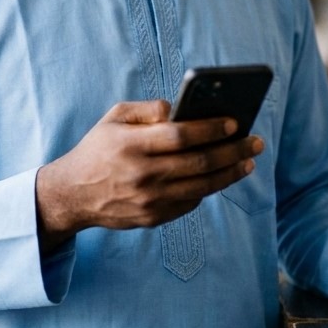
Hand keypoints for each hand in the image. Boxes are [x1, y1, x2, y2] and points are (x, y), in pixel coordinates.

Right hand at [35, 99, 263, 250]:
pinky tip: (221, 176)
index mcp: (131, 145)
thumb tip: (179, 109)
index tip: (235, 122)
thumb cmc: (98, 149)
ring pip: (201, 187)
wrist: (73, 194)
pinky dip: (209, 189)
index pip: (180, 135)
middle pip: (199, 162)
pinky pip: (190, 203)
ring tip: (247, 161)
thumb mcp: (114, 118)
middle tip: (255, 141)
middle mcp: (142, 174)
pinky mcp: (153, 218)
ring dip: (230, 173)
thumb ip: (147, 109)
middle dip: (232, 150)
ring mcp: (149, 200)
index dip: (210, 129)